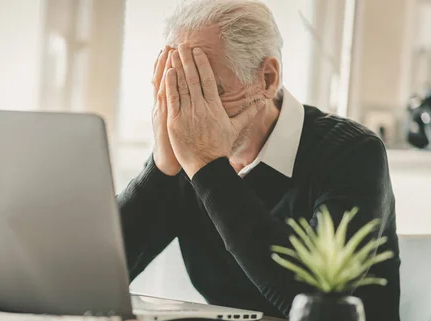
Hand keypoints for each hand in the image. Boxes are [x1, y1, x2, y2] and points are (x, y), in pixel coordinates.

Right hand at [151, 46, 180, 175]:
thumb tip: (196, 98)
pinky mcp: (165, 119)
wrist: (168, 160)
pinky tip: (167, 73)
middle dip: (168, 62)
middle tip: (170, 45)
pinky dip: (166, 86)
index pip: (169, 81)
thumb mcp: (180, 123)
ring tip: (168, 52)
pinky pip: (165, 99)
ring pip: (163, 86)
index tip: (173, 50)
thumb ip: (187, 109)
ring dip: (165, 68)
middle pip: (165, 80)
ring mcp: (163, 111)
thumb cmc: (179, 142)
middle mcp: (163, 105)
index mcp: (169, 105)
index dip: (170, 66)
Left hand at [165, 44, 259, 178]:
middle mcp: (201, 107)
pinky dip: (170, 85)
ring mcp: (187, 114)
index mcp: (214, 107)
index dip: (202, 63)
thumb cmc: (220, 147)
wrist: (207, 165)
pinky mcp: (175, 121)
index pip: (208, 79)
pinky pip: (172, 99)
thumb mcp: (235, 128)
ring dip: (177, 67)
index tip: (198, 51)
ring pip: (181, 86)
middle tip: (183, 45)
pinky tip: (168, 72)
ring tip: (173, 53)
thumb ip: (248, 112)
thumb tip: (262, 102)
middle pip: (194, 78)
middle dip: (188, 60)